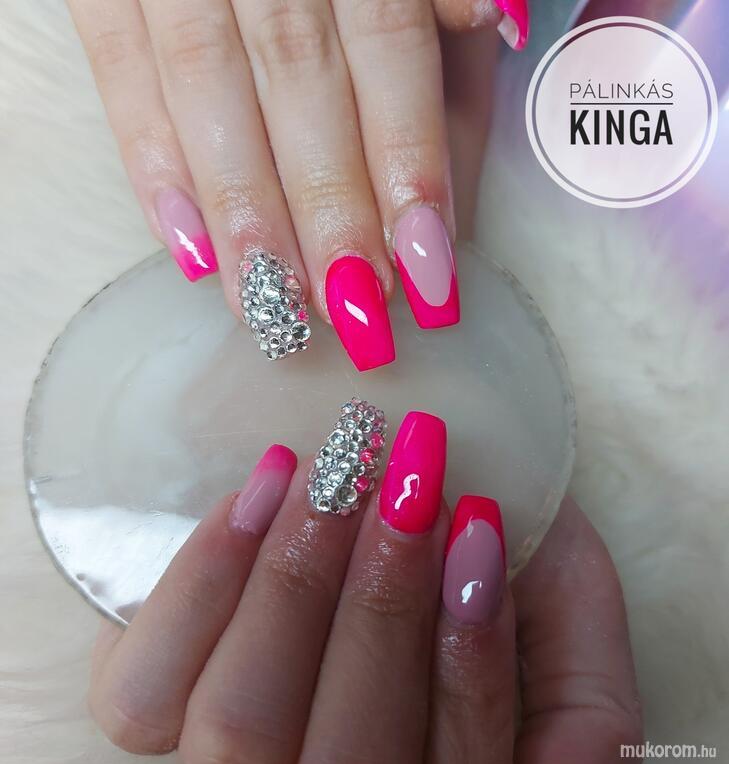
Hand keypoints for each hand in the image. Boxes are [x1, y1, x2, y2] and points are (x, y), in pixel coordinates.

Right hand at [67, 0, 528, 369]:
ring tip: (272, 309)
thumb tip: (492, 65)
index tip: (427, 268)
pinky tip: (190, 251)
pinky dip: (151, 163)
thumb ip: (447, 13)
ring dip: (244, 212)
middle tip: (350, 309)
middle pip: (299, 79)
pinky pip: (119, 69)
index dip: (409, 160)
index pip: (389, 42)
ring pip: (206, 88)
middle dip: (328, 206)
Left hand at [88, 404, 640, 763]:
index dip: (471, 660)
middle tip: (400, 478)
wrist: (372, 535)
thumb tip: (518, 645)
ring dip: (296, 581)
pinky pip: (145, 688)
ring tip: (333, 473)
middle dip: (380, 605)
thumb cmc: (474, 578)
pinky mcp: (148, 715)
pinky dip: (204, 580)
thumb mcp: (561, 624)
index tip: (477, 522)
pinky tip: (263, 489)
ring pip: (240, 728)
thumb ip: (585, 676)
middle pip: (343, 759)